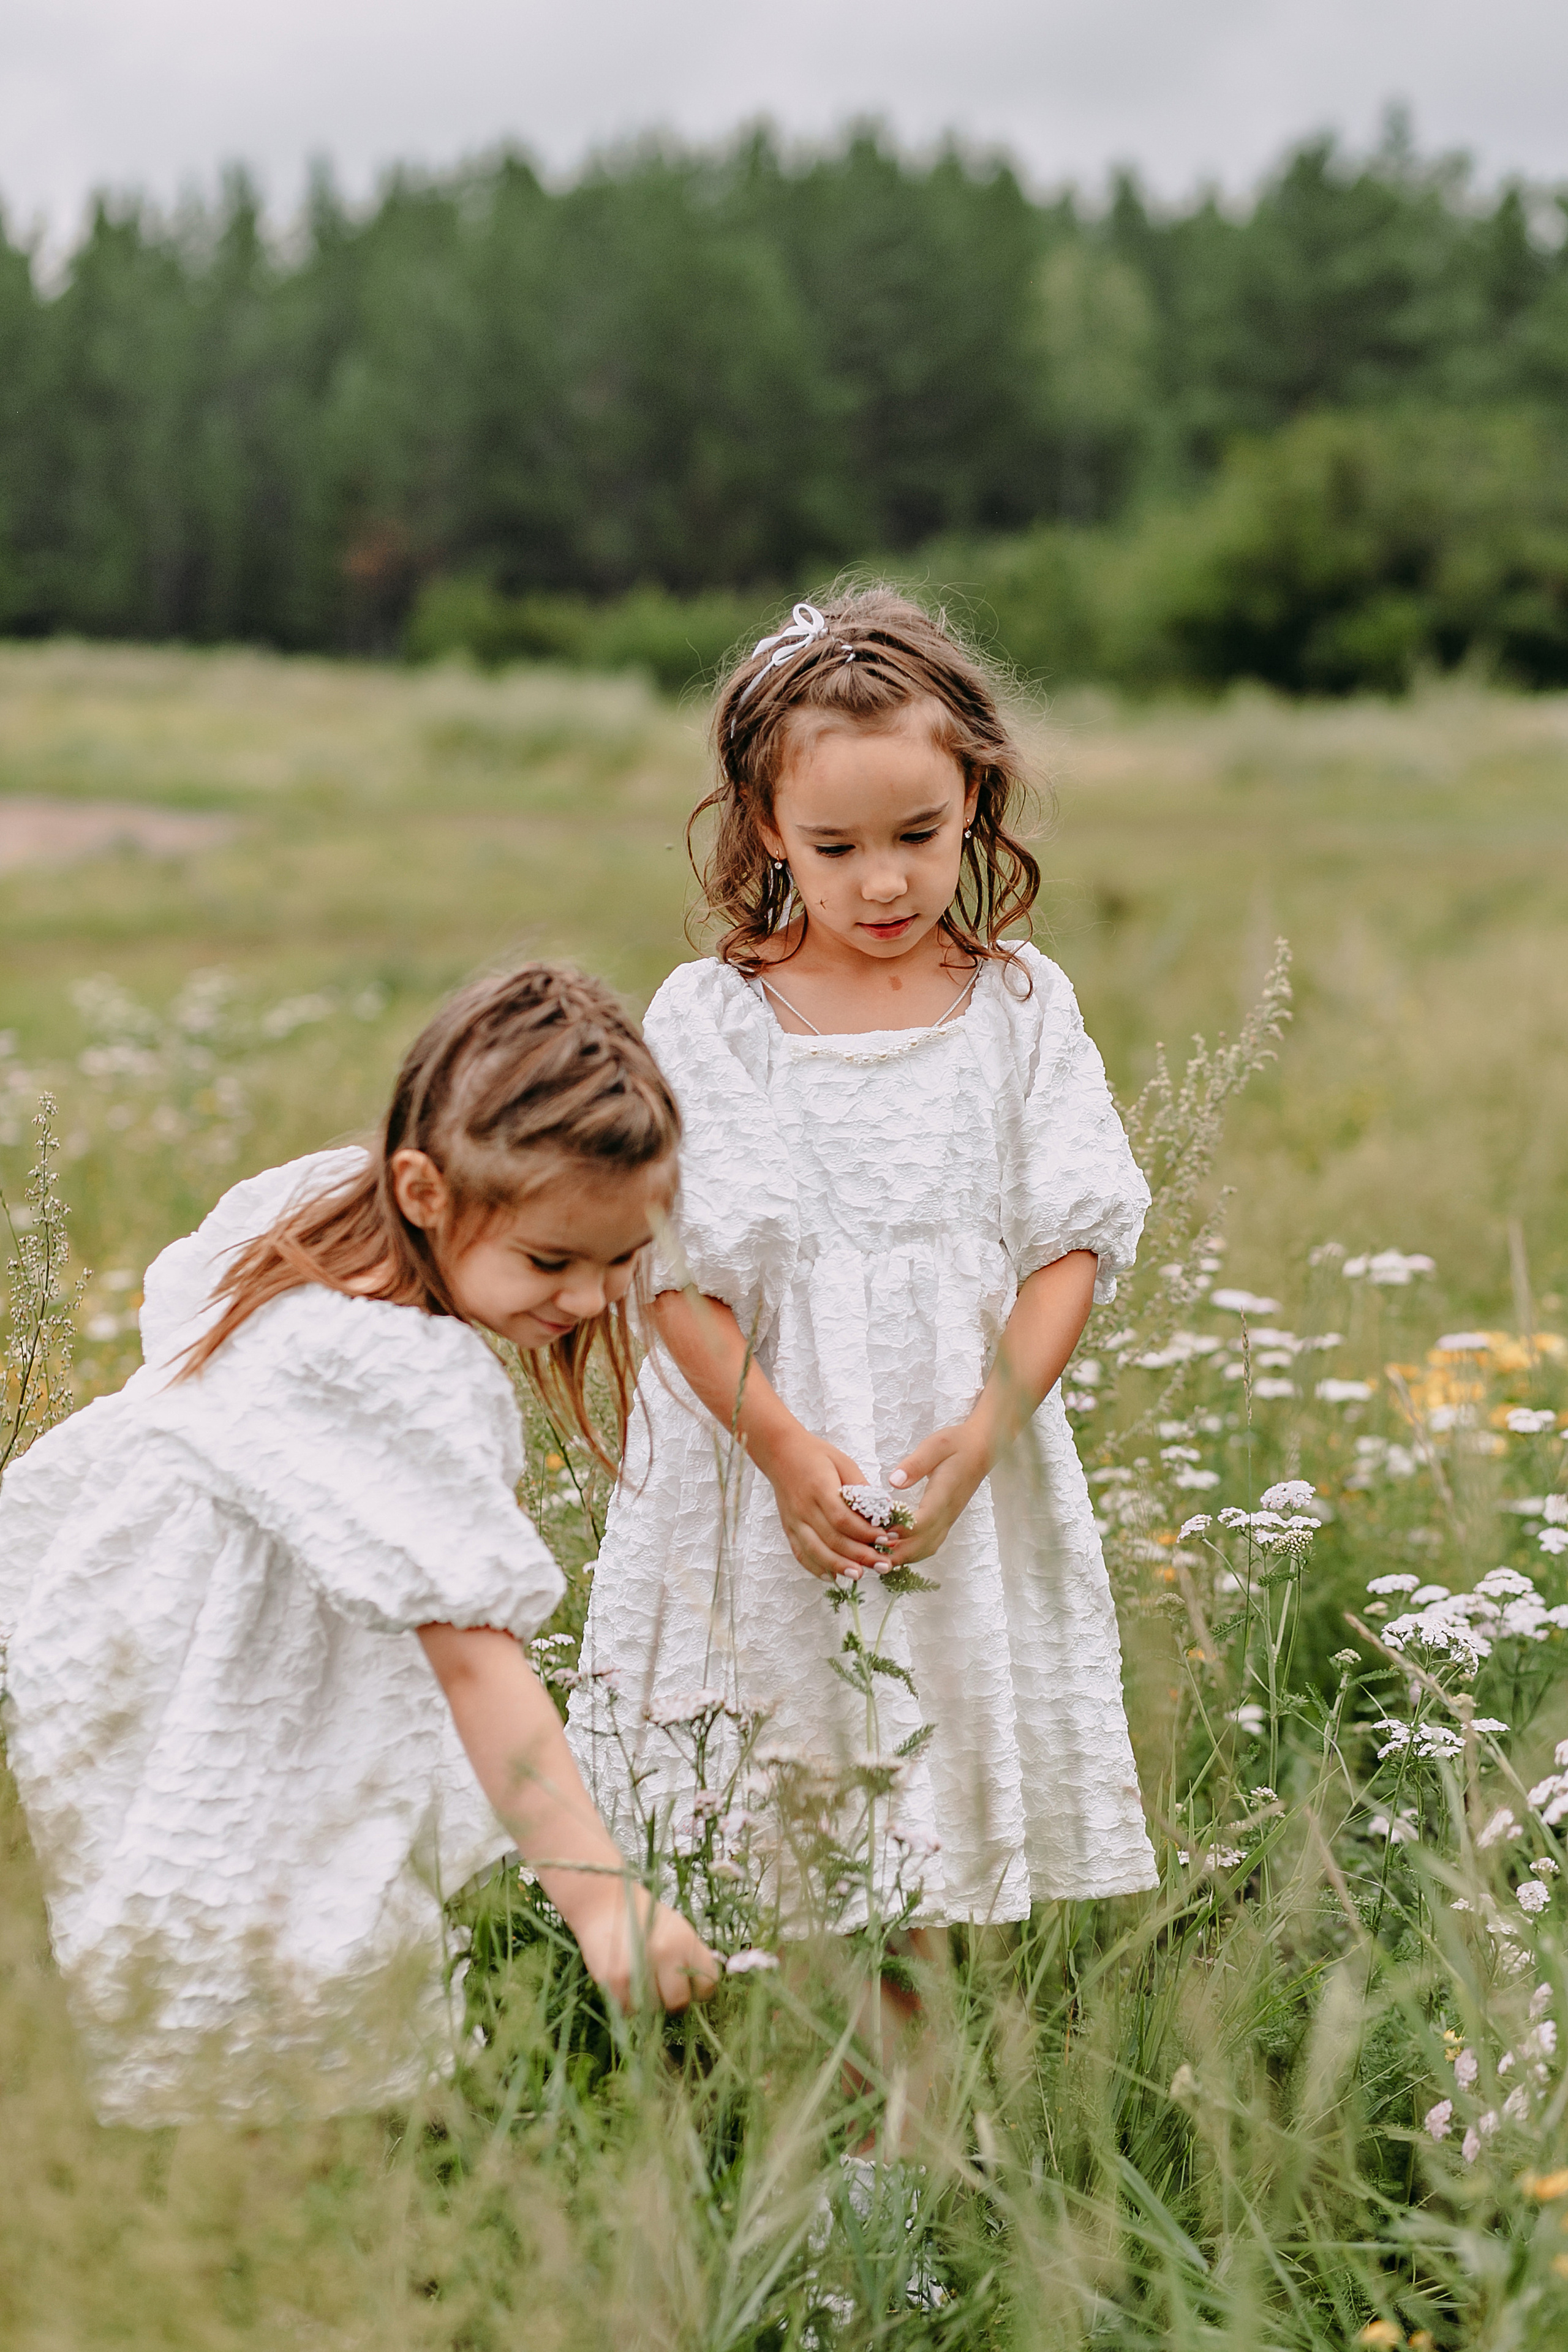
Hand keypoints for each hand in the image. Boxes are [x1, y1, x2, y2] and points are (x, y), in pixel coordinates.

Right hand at [572, 1879, 722, 2010]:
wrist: (604, 1904)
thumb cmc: (645, 1920)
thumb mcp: (678, 1930)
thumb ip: (691, 1959)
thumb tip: (702, 1992)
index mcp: (685, 1940)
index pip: (707, 1985)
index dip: (697, 1990)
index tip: (687, 1985)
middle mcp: (665, 1953)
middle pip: (679, 2003)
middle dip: (671, 2000)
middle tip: (661, 1987)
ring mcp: (638, 1968)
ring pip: (652, 2011)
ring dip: (647, 2002)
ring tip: (639, 1978)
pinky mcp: (614, 1980)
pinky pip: (627, 2010)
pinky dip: (625, 2003)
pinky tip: (623, 1982)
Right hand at [752, 1425, 886, 1580]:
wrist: (780, 1451)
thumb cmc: (815, 1455)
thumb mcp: (843, 1462)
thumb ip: (860, 1487)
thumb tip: (882, 1511)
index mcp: (819, 1488)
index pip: (843, 1519)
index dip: (865, 1533)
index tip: (886, 1539)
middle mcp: (804, 1508)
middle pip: (832, 1539)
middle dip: (860, 1555)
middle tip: (883, 1564)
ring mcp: (794, 1520)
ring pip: (816, 1551)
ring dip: (839, 1566)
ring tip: (860, 1575)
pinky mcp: (788, 1528)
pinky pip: (800, 1553)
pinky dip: (815, 1567)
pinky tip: (832, 1576)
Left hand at [883, 1421, 990, 1563]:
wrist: (982, 1449)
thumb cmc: (957, 1444)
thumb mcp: (935, 1445)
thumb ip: (915, 1464)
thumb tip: (894, 1481)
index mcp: (944, 1495)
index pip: (924, 1521)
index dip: (903, 1531)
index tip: (881, 1532)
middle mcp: (947, 1513)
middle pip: (923, 1544)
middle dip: (897, 1553)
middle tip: (870, 1555)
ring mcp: (948, 1520)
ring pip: (927, 1548)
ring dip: (903, 1557)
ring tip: (878, 1558)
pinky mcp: (946, 1521)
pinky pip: (930, 1544)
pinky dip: (911, 1552)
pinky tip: (893, 1550)